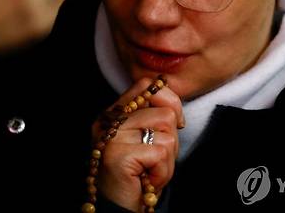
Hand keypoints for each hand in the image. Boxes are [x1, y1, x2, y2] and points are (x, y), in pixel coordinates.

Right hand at [93, 78, 184, 210]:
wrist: (121, 208)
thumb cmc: (138, 175)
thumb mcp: (147, 138)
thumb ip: (155, 116)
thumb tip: (175, 106)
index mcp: (114, 112)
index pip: (147, 85)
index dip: (170, 102)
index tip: (174, 124)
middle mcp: (109, 121)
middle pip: (164, 112)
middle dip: (170, 139)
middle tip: (155, 158)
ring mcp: (111, 137)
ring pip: (167, 133)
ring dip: (167, 159)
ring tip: (150, 169)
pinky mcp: (119, 155)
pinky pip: (160, 153)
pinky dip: (162, 171)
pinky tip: (147, 179)